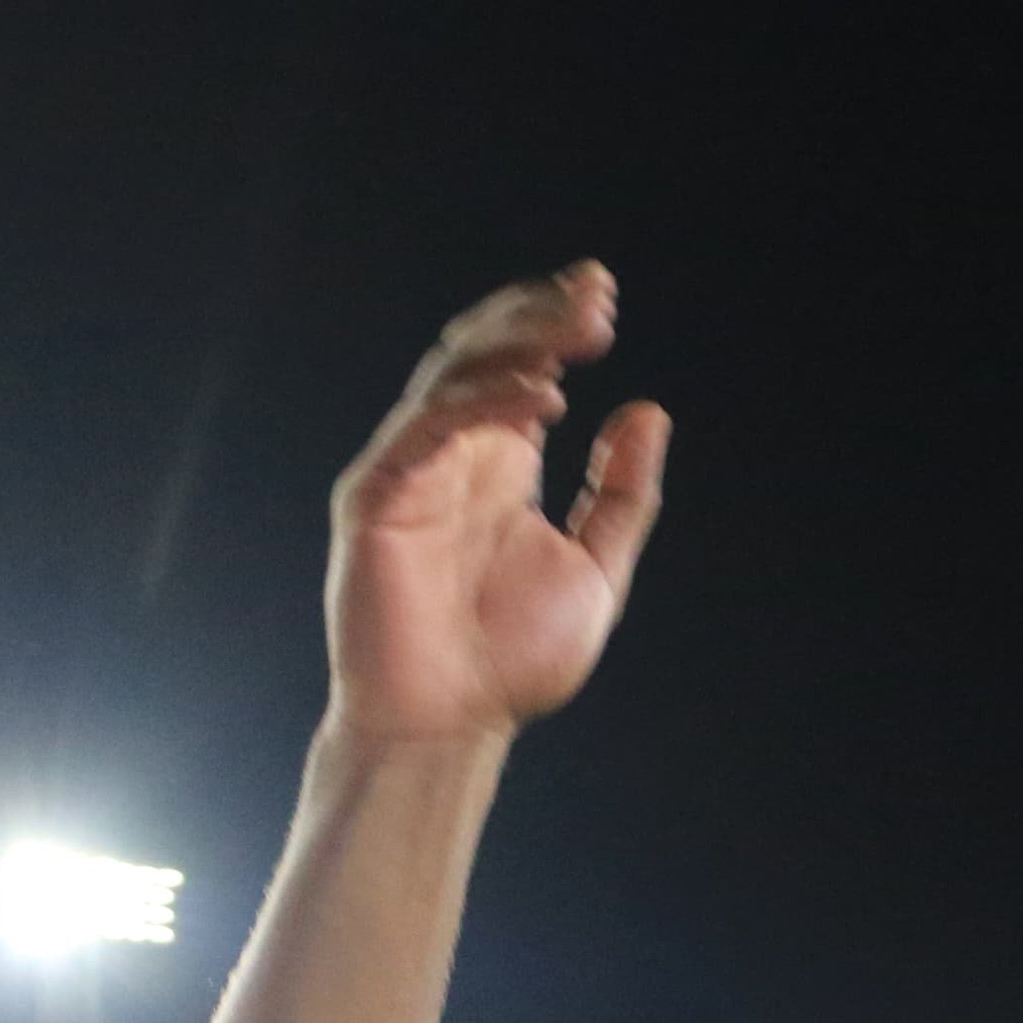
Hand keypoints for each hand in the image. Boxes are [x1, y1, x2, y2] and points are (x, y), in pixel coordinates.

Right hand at [325, 263, 672, 747]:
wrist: (449, 727)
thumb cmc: (511, 662)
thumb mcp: (596, 570)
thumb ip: (621, 495)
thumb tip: (647, 412)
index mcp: (499, 465)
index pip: (520, 366)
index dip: (555, 323)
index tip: (603, 296)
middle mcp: (452, 456)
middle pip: (485, 352)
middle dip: (539, 315)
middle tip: (597, 295)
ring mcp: (408, 471)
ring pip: (453, 373)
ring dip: (515, 344)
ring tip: (577, 334)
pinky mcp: (375, 497)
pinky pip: (426, 429)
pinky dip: (482, 406)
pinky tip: (543, 402)